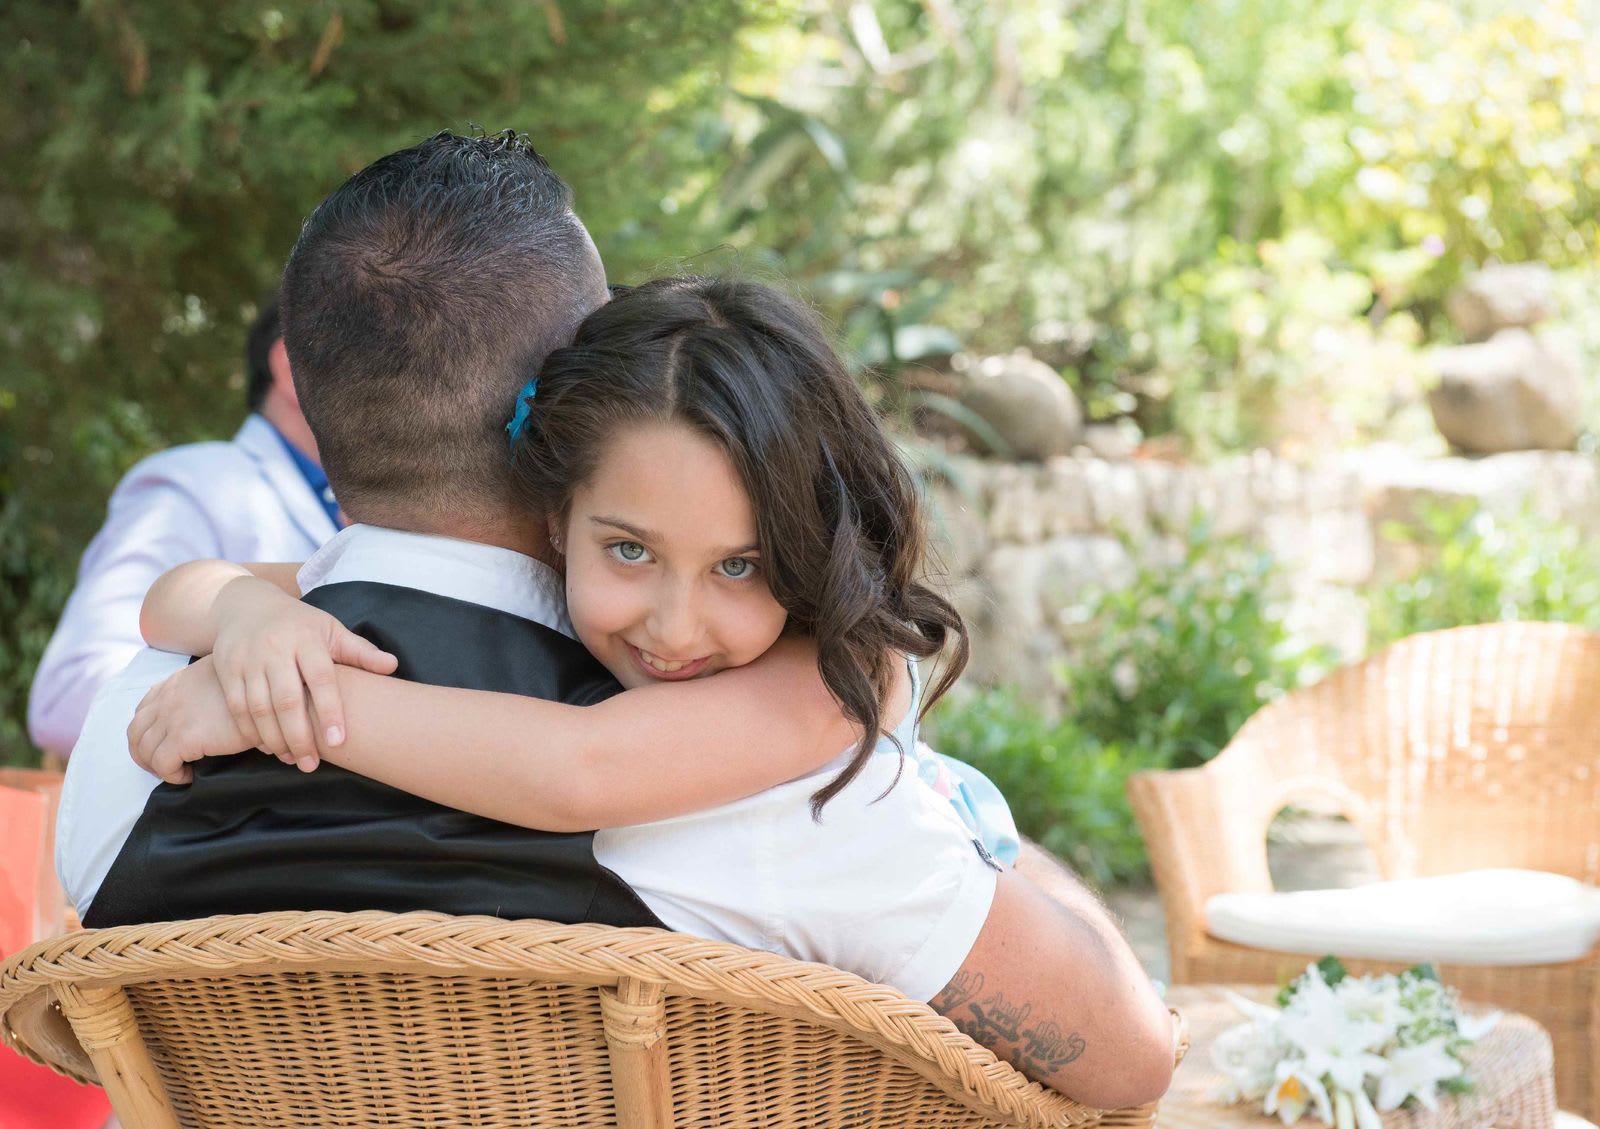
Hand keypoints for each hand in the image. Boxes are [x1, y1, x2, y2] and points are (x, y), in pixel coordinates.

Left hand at [128, 657, 261, 783]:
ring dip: (155, 766)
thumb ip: (208, 689)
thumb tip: (214, 708)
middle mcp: (166, 699)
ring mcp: (172, 718)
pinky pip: (162, 764)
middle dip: (143, 754)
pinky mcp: (183, 738)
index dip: (147, 732)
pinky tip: (190, 776)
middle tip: (163, 767)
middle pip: (135, 733)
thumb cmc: (254, 686)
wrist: (267, 691)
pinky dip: (171, 775)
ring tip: (176, 773)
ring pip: (143, 750)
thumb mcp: (225, 677)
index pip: (143, 710)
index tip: (163, 745)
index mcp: (175, 684)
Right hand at [210, 576, 397, 769]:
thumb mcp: (330, 629)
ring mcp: (247, 660)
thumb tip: (393, 665)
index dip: (330, 711)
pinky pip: (237, 707)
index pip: (321, 679)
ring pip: (259, 708)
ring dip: (275, 739)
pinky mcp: (226, 670)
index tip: (339, 741)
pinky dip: (251, 731)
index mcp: (306, 639)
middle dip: (300, 736)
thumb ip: (360, 651)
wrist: (246, 604)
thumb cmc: (299, 624)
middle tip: (311, 765)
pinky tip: (268, 747)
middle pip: (287, 700)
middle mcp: (275, 649)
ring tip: (293, 759)